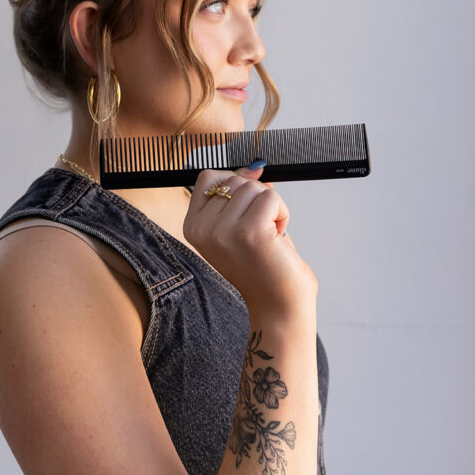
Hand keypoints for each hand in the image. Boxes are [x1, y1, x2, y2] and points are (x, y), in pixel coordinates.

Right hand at [184, 165, 317, 313]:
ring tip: (268, 237)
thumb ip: (239, 196)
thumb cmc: (263, 267)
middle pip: (235, 180)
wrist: (278, 306)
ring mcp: (224, 230)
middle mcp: (202, 229)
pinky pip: (271, 196)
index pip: (209, 178)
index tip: (245, 212)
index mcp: (192, 227)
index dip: (235, 186)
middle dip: (256, 200)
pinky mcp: (250, 231)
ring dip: (271, 209)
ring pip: (254, 187)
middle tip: (259, 233)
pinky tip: (277, 238)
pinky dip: (282, 213)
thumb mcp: (240, 225)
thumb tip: (253, 168)